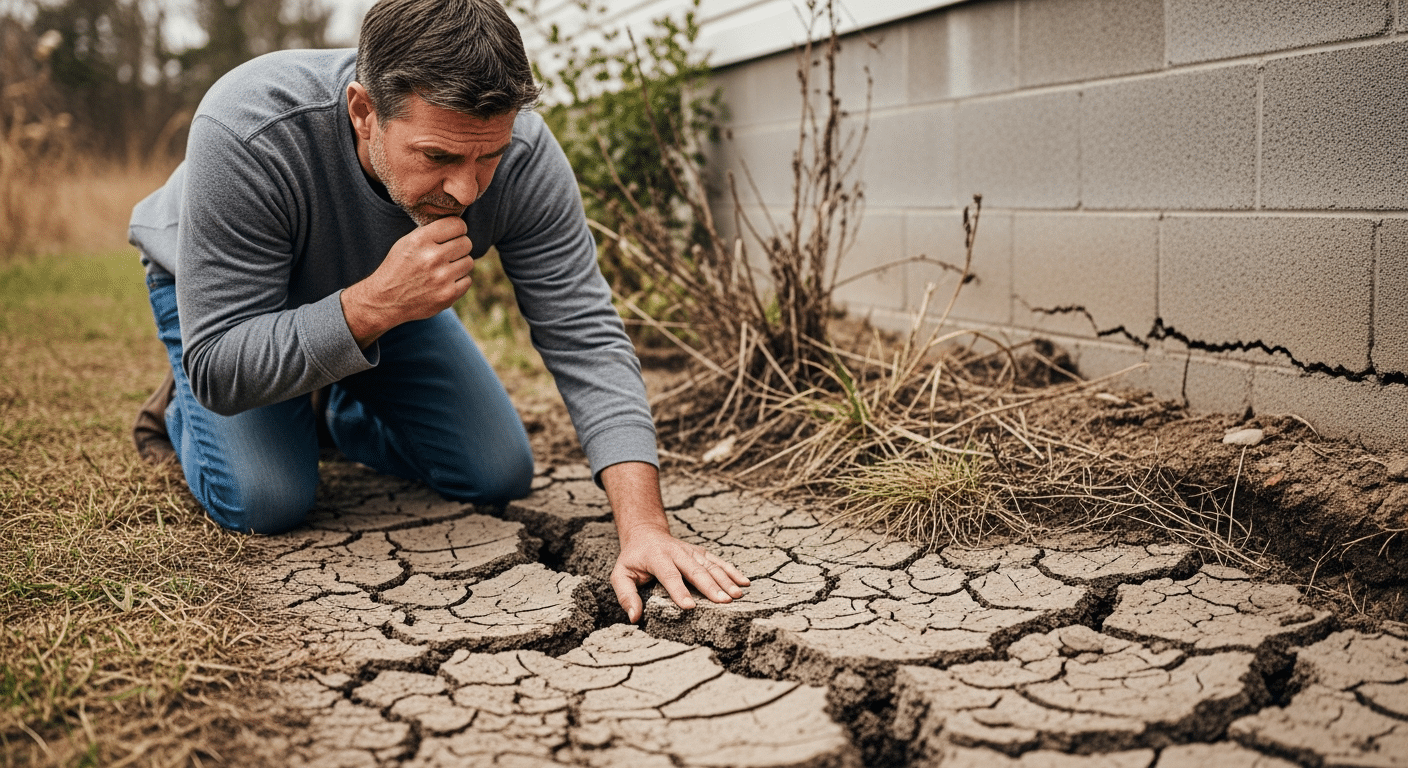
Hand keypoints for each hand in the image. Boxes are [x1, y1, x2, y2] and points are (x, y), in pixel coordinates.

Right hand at [341, 216, 473, 347]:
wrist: (384, 301)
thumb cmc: (397, 268)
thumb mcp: (406, 242)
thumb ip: (430, 232)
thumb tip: (458, 225)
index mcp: (420, 240)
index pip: (457, 225)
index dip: (457, 229)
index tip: (452, 234)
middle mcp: (432, 257)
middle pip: (466, 243)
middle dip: (459, 247)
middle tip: (448, 253)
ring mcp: (441, 278)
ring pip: (469, 262)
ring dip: (459, 264)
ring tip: (444, 268)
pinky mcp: (448, 295)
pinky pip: (467, 280)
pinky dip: (458, 281)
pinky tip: (444, 282)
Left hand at [610, 522, 750, 622]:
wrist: (646, 534)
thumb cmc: (633, 560)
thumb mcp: (620, 575)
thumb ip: (626, 595)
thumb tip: (634, 617)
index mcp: (657, 557)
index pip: (669, 575)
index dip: (679, 591)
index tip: (690, 607)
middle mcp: (677, 552)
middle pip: (696, 570)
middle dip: (711, 587)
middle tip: (723, 602)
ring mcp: (691, 551)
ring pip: (711, 565)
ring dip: (725, 580)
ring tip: (737, 595)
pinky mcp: (701, 553)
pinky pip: (719, 561)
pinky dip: (732, 570)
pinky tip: (745, 582)